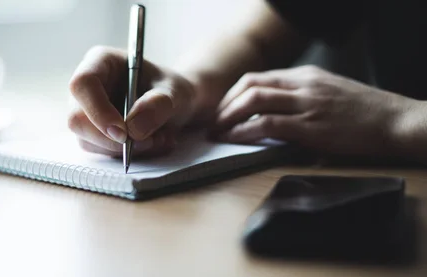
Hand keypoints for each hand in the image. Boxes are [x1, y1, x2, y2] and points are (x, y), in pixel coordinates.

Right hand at [68, 46, 195, 156]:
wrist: (174, 105)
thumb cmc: (170, 89)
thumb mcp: (175, 92)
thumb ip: (158, 105)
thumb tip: (133, 129)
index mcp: (100, 62)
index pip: (83, 84)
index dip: (98, 111)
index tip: (123, 133)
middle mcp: (87, 88)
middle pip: (77, 119)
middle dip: (111, 139)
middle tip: (147, 141)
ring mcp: (86, 112)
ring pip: (88, 141)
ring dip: (124, 149)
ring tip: (158, 139)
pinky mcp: (92, 134)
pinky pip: (101, 151)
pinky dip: (128, 155)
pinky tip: (151, 143)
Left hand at [211, 65, 417, 155]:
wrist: (397, 121)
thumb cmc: (366, 113)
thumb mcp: (330, 94)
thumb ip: (301, 99)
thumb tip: (272, 116)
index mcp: (305, 76)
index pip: (258, 78)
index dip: (234, 95)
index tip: (222, 110)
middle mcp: (302, 85)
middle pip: (249, 85)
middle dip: (225, 104)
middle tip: (213, 122)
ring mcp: (307, 104)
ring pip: (254, 101)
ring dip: (229, 117)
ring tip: (217, 132)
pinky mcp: (312, 126)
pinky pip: (268, 125)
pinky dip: (245, 132)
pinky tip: (234, 140)